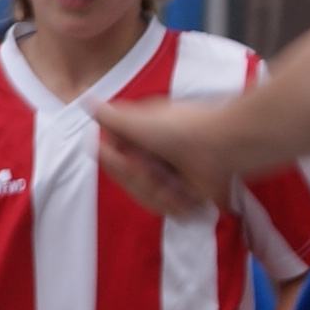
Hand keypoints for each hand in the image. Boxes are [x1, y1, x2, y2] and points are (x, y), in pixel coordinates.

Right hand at [92, 98, 228, 214]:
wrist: (222, 146)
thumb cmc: (181, 129)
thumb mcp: (139, 120)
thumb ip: (110, 116)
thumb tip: (86, 100)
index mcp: (139, 137)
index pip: (112, 160)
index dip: (117, 165)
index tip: (129, 160)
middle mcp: (151, 155)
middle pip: (127, 182)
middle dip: (141, 181)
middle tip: (157, 172)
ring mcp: (168, 175)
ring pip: (145, 197)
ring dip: (161, 194)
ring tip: (178, 185)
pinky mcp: (184, 193)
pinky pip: (167, 208)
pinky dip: (178, 205)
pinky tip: (189, 194)